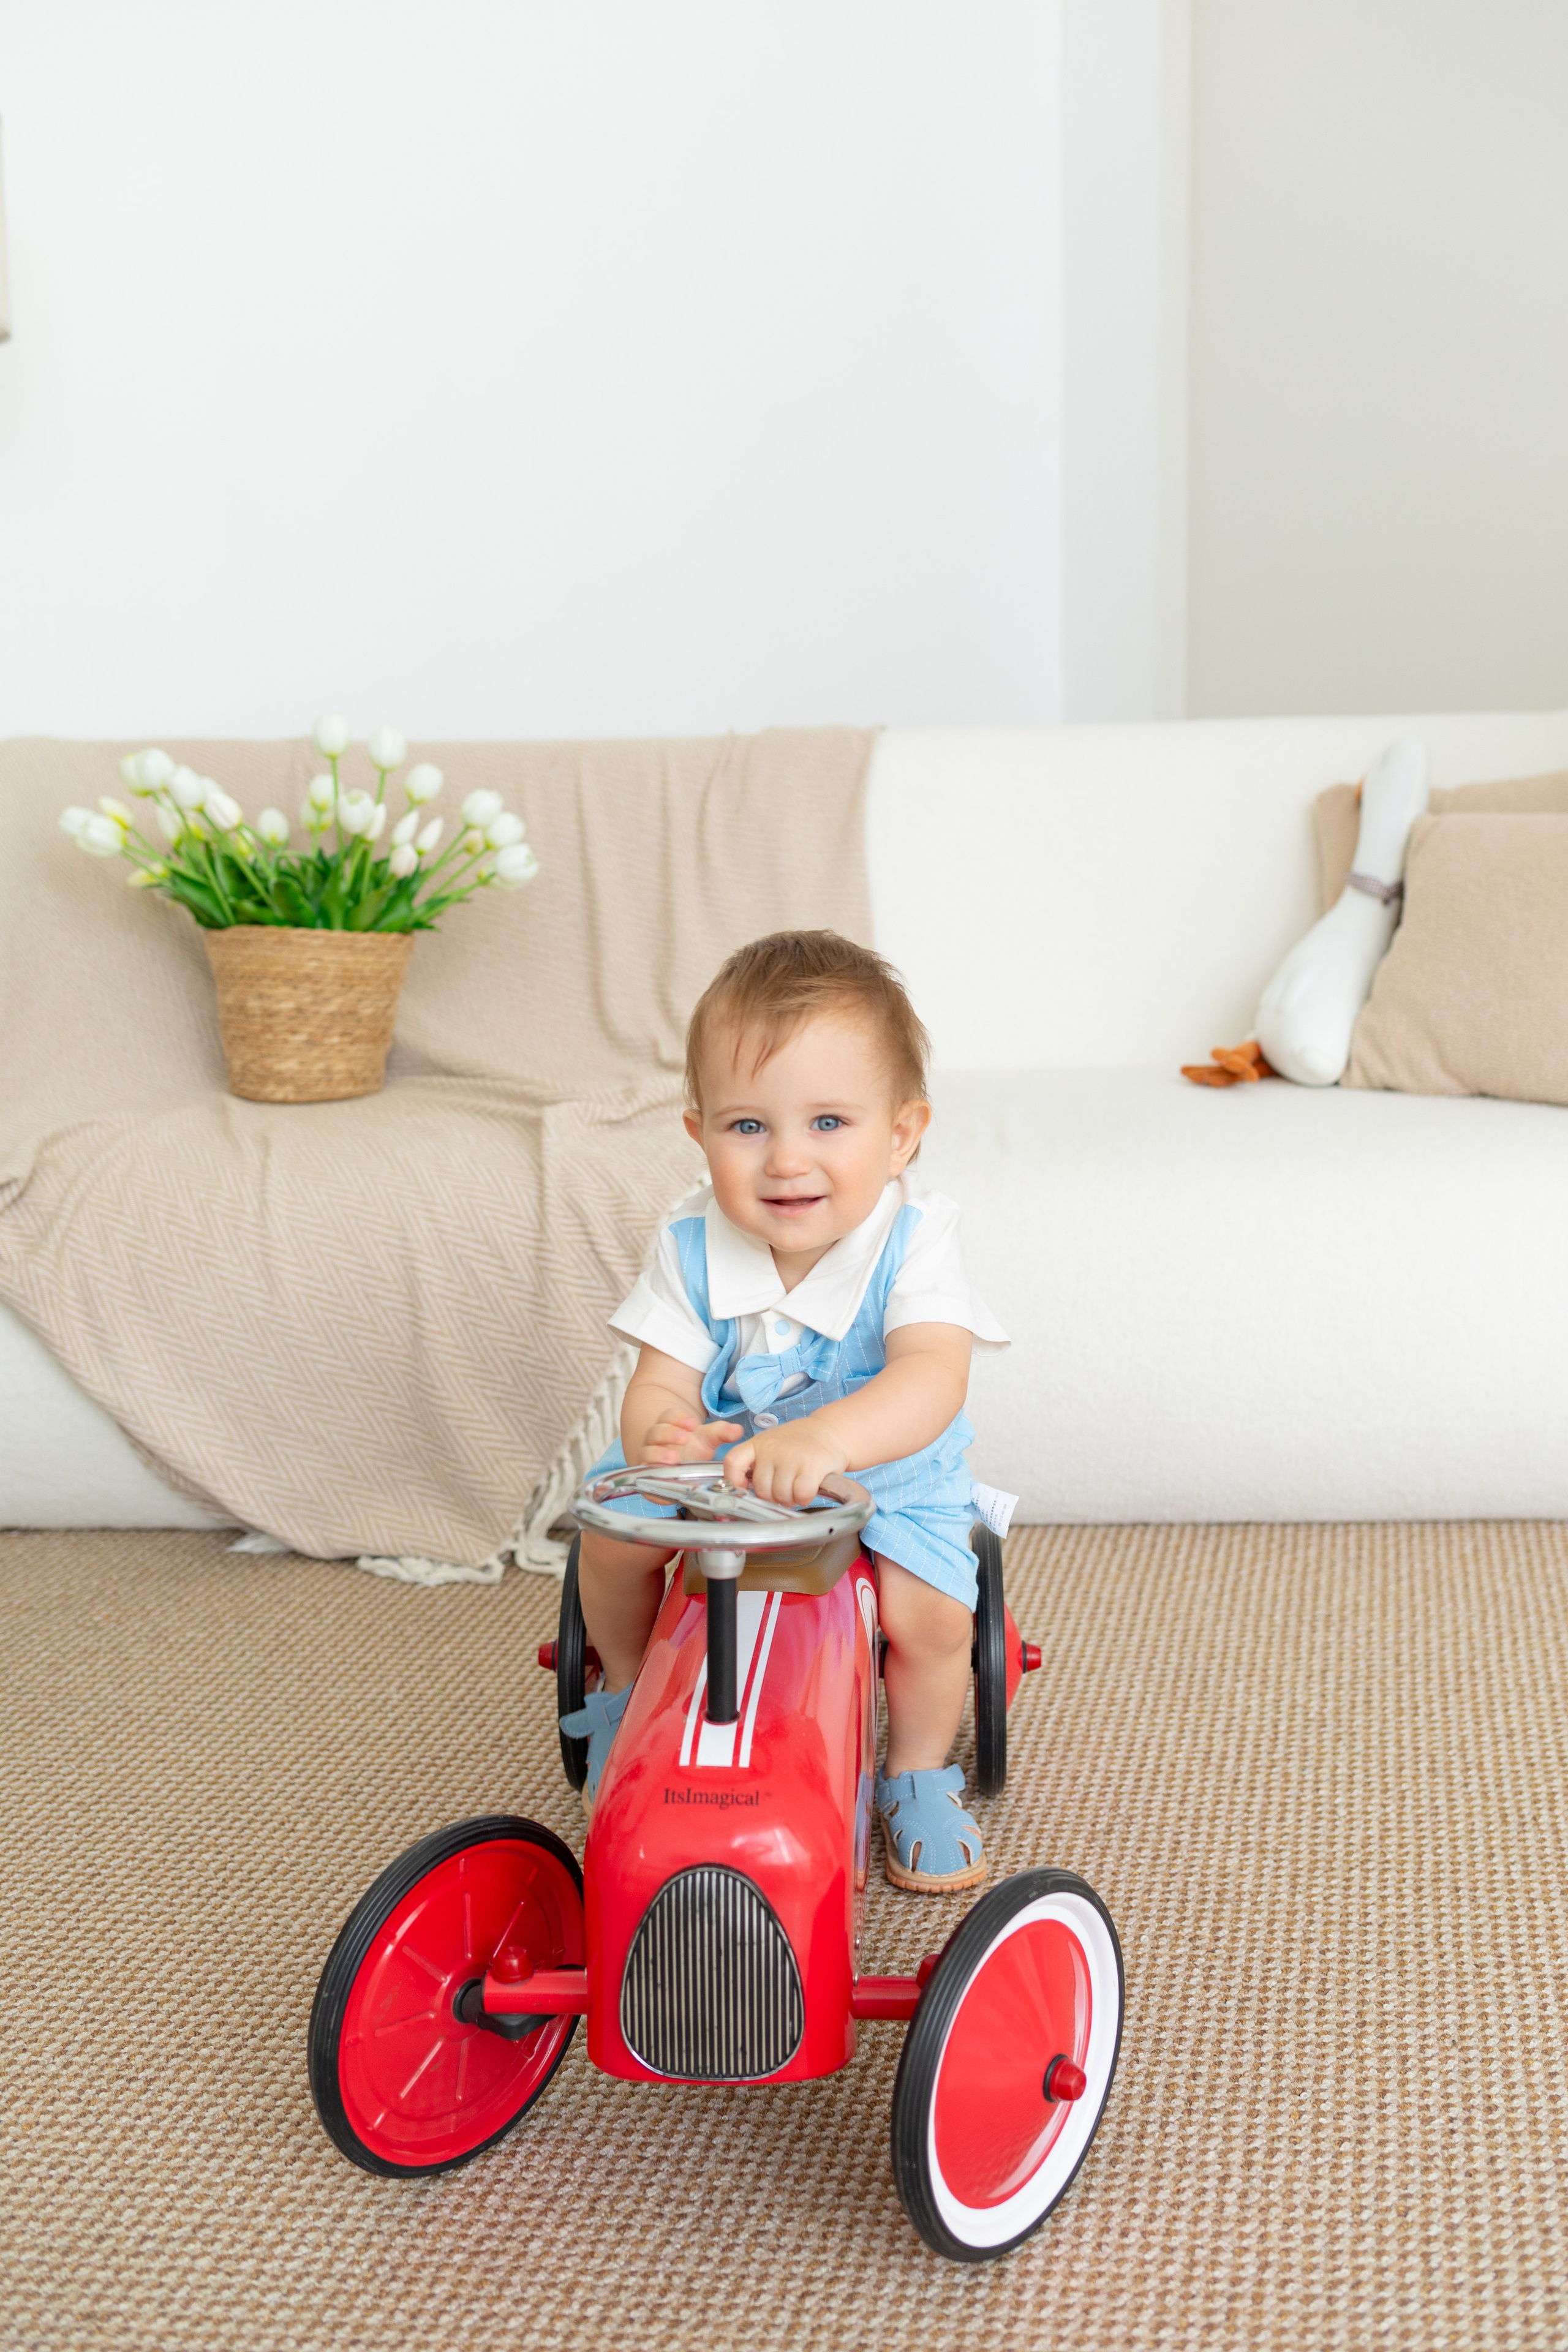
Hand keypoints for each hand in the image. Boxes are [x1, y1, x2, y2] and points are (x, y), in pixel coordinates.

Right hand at [638, 1412, 742, 1465]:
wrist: (680, 1471)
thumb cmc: (692, 1451)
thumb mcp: (708, 1440)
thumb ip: (722, 1433)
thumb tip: (738, 1430)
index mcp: (670, 1425)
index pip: (668, 1416)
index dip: (678, 1418)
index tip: (693, 1424)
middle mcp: (656, 1440)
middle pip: (656, 1431)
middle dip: (669, 1433)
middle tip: (684, 1437)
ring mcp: (649, 1456)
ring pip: (647, 1450)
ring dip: (659, 1453)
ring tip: (673, 1457)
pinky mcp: (647, 1474)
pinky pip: (644, 1470)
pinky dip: (651, 1470)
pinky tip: (663, 1472)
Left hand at [723, 1418, 848, 1506]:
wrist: (831, 1431)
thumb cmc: (800, 1443)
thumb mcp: (772, 1444)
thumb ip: (758, 1463)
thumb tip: (745, 1490)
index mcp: (758, 1443)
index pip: (733, 1462)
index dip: (734, 1480)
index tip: (743, 1489)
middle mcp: (772, 1448)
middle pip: (761, 1490)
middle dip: (774, 1497)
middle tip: (786, 1489)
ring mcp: (791, 1457)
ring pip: (781, 1495)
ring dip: (791, 1499)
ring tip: (799, 1487)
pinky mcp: (812, 1465)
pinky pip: (801, 1495)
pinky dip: (805, 1498)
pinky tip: (810, 1489)